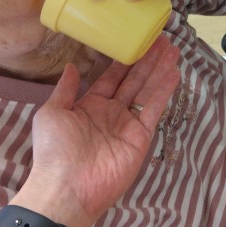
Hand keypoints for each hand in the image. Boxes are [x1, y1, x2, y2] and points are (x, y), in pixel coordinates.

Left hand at [23, 36, 179, 226]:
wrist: (66, 186)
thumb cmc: (54, 150)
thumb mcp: (52, 113)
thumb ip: (66, 89)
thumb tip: (73, 66)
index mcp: (90, 105)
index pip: (112, 77)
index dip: (125, 60)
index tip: (136, 41)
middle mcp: (111, 112)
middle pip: (134, 80)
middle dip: (148, 60)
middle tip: (162, 40)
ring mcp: (127, 124)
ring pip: (147, 91)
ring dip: (160, 70)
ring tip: (173, 50)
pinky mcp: (140, 137)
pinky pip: (153, 109)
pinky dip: (164, 91)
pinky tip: (174, 73)